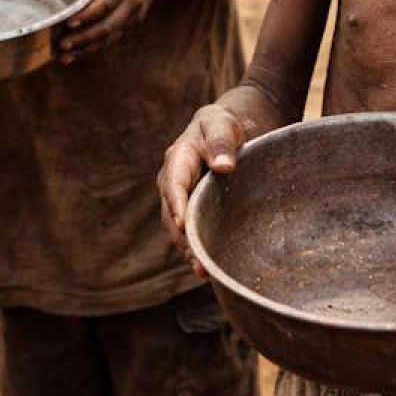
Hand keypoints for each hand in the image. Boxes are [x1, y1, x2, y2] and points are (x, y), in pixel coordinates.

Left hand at [59, 0, 172, 61]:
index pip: (108, 1)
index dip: (89, 14)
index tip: (70, 22)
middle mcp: (133, 1)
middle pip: (109, 25)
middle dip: (85, 37)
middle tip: (62, 44)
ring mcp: (133, 15)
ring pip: (110, 36)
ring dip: (87, 47)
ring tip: (64, 55)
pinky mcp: (130, 23)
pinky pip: (112, 38)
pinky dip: (94, 48)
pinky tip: (75, 54)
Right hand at [157, 103, 246, 269]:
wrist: (221, 131)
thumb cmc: (221, 125)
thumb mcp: (221, 124)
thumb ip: (222, 142)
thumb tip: (223, 167)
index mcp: (177, 159)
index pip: (174, 184)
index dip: (177, 205)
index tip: (183, 224)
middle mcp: (171, 181)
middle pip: (172, 213)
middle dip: (183, 237)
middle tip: (198, 260)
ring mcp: (178, 198)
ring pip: (177, 228)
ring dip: (188, 249)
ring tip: (202, 271)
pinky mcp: (188, 210)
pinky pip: (188, 232)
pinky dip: (195, 249)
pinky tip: (207, 268)